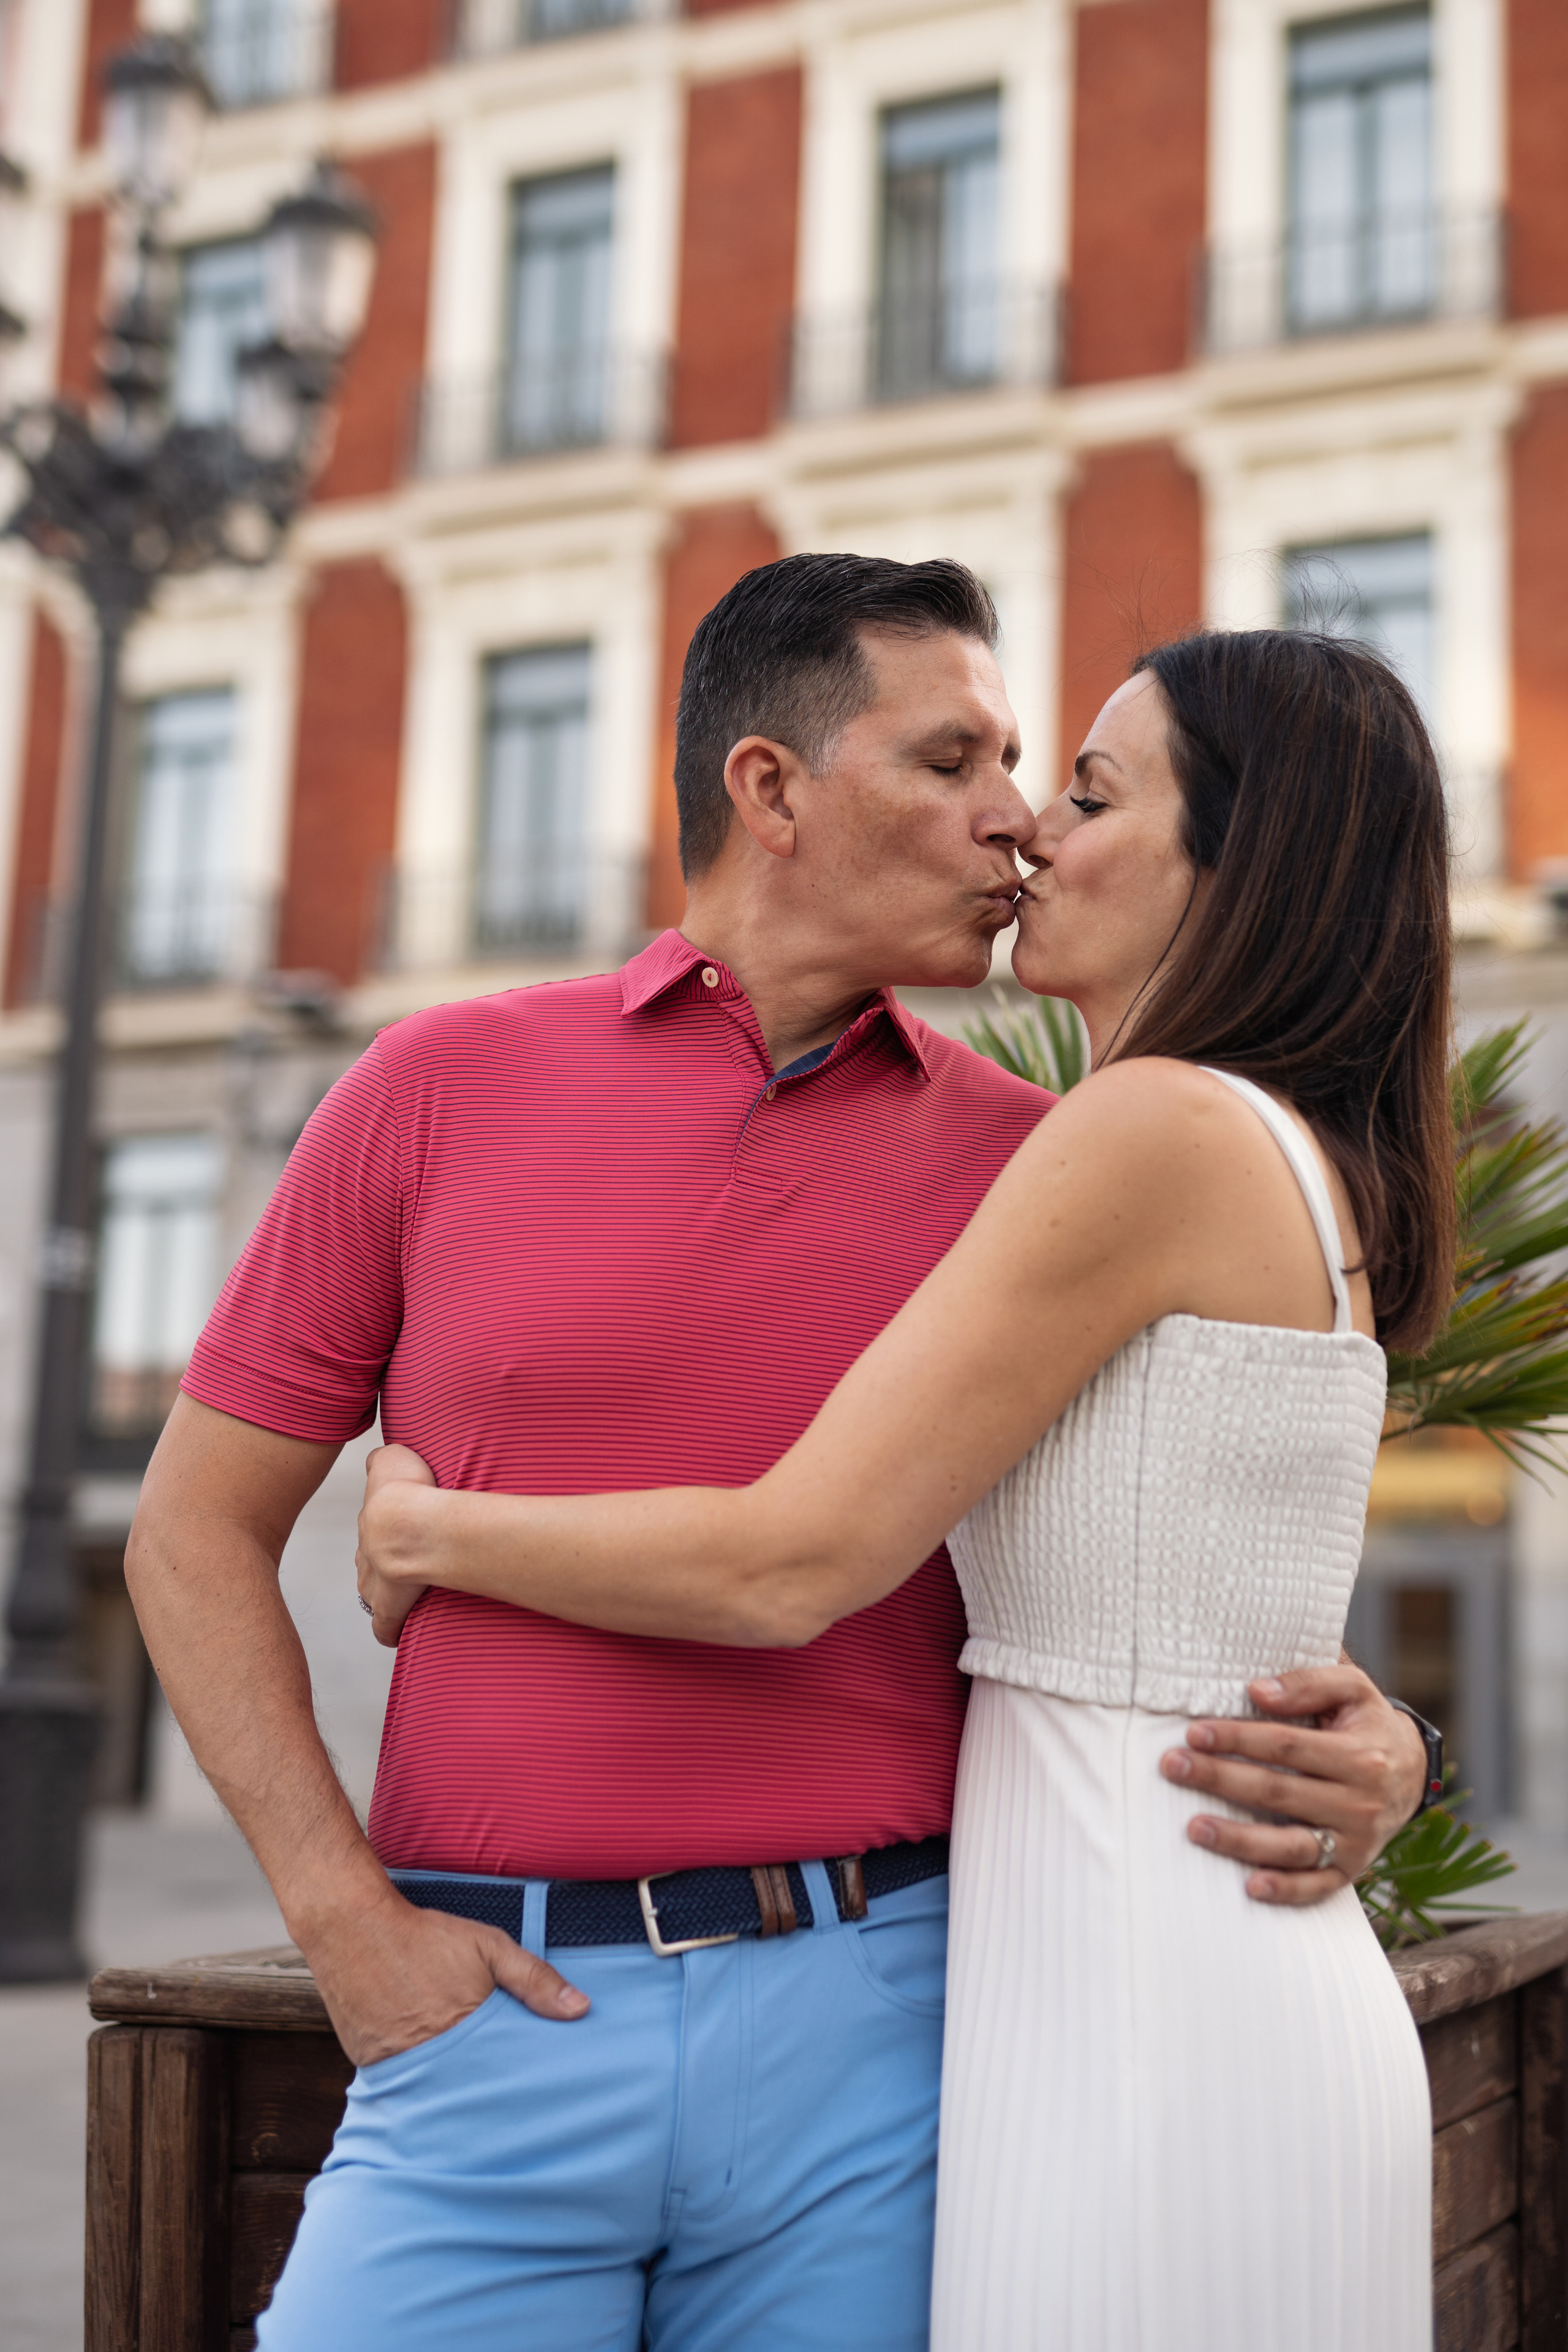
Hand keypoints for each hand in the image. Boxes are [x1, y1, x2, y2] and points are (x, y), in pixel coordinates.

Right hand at [297, 1879, 587, 2067]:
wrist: (351, 1928)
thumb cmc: (425, 1937)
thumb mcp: (489, 1947)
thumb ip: (534, 1979)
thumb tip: (581, 2009)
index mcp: (463, 2035)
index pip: (500, 2079)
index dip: (514, 2086)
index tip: (530, 2091)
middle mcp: (428, 2060)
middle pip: (467, 2091)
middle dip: (484, 2092)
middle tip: (503, 2097)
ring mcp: (394, 2067)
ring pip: (433, 2090)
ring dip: (449, 2087)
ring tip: (463, 2079)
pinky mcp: (369, 2066)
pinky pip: (402, 2083)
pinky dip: (416, 2077)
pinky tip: (427, 2063)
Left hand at [356, 1444, 437, 1646]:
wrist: (405, 1522)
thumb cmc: (405, 1489)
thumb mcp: (391, 1459)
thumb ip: (383, 1460)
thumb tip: (379, 1459)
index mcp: (370, 1526)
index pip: (374, 1536)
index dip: (391, 1538)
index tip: (407, 1539)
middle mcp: (366, 1556)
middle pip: (373, 1565)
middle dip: (389, 1567)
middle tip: (417, 1566)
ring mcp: (374, 1585)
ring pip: (376, 1594)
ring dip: (393, 1595)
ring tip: (420, 1597)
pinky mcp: (387, 1609)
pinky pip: (384, 1628)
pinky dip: (391, 1631)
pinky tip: (402, 1633)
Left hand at [1160, 1664, 1427, 1906]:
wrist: (1413, 1772)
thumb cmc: (1367, 1723)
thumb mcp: (1353, 1689)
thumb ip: (1309, 1682)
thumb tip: (1257, 1691)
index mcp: (1358, 1754)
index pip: (1285, 1746)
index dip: (1238, 1738)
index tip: (1194, 1732)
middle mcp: (1359, 1802)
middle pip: (1278, 1791)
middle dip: (1220, 1779)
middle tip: (1172, 1766)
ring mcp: (1355, 1842)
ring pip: (1292, 1845)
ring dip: (1240, 1839)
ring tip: (1193, 1828)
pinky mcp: (1351, 1870)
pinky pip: (1316, 1887)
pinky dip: (1285, 1890)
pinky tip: (1250, 1886)